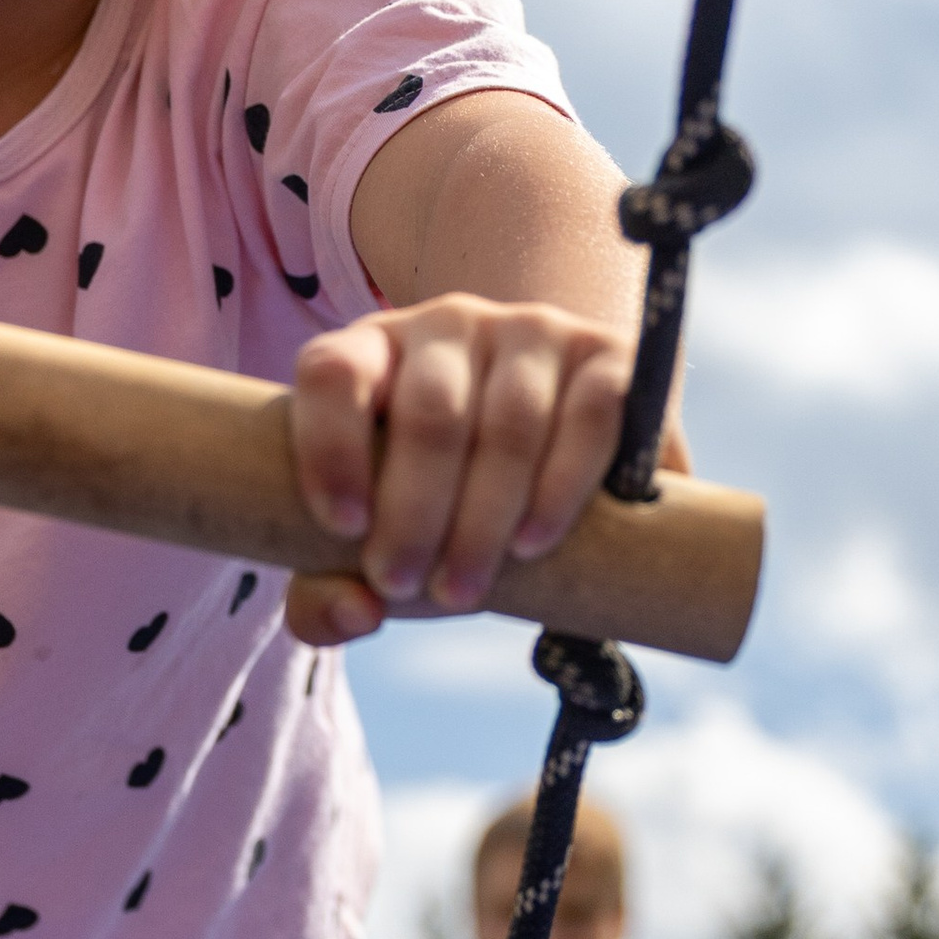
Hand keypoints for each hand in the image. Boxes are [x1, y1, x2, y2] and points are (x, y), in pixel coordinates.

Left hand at [284, 293, 650, 646]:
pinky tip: (531, 543)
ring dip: (482, 518)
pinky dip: (559, 489)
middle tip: (404, 584)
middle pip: (430, 413)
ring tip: (462, 588)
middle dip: (413, 512)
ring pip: (509, 424)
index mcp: (374, 352)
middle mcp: (450, 325)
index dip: (330, 447)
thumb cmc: (437, 507)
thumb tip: (356, 612)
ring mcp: (533, 332)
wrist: (555, 472)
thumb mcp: (373, 541)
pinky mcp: (608, 357)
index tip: (343, 528)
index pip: (333, 373)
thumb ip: (331, 593)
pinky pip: (588, 419)